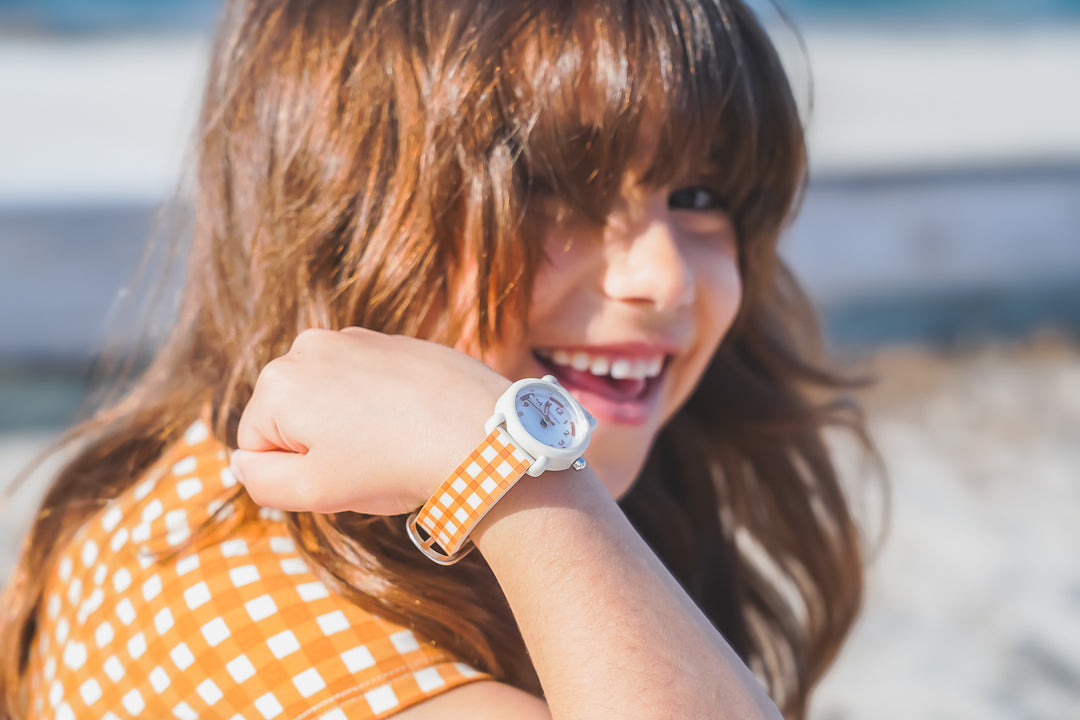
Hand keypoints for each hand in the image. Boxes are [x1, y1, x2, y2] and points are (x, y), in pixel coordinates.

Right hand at [230, 327, 510, 515]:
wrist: (481, 436)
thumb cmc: (394, 467)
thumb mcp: (313, 492)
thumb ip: (259, 480)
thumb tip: (245, 460)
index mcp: (279, 383)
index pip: (254, 445)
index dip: (292, 474)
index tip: (338, 475)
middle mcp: (309, 347)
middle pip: (290, 416)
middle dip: (317, 445)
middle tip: (366, 463)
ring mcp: (355, 337)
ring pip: (329, 399)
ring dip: (349, 426)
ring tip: (391, 444)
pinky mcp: (395, 341)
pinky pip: (367, 383)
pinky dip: (381, 406)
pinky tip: (412, 424)